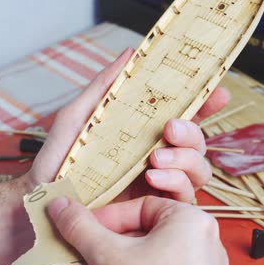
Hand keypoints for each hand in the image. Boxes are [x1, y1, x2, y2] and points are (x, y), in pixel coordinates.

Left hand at [26, 47, 230, 201]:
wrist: (45, 200)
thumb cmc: (58, 159)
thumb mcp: (78, 116)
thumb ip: (104, 87)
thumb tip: (129, 54)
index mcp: (141, 134)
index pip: (182, 117)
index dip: (204, 105)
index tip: (217, 93)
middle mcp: (155, 158)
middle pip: (198, 143)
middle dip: (194, 132)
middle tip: (171, 128)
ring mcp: (156, 185)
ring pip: (198, 170)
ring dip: (186, 159)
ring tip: (155, 157)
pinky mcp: (153, 211)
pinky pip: (183, 198)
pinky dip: (176, 184)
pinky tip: (155, 177)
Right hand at [48, 196, 228, 264]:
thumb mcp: (106, 255)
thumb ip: (80, 226)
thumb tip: (60, 205)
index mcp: (190, 221)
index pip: (138, 206)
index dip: (104, 218)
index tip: (82, 229)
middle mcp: (201, 242)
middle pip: (137, 234)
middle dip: (100, 249)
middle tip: (79, 258)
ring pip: (142, 258)